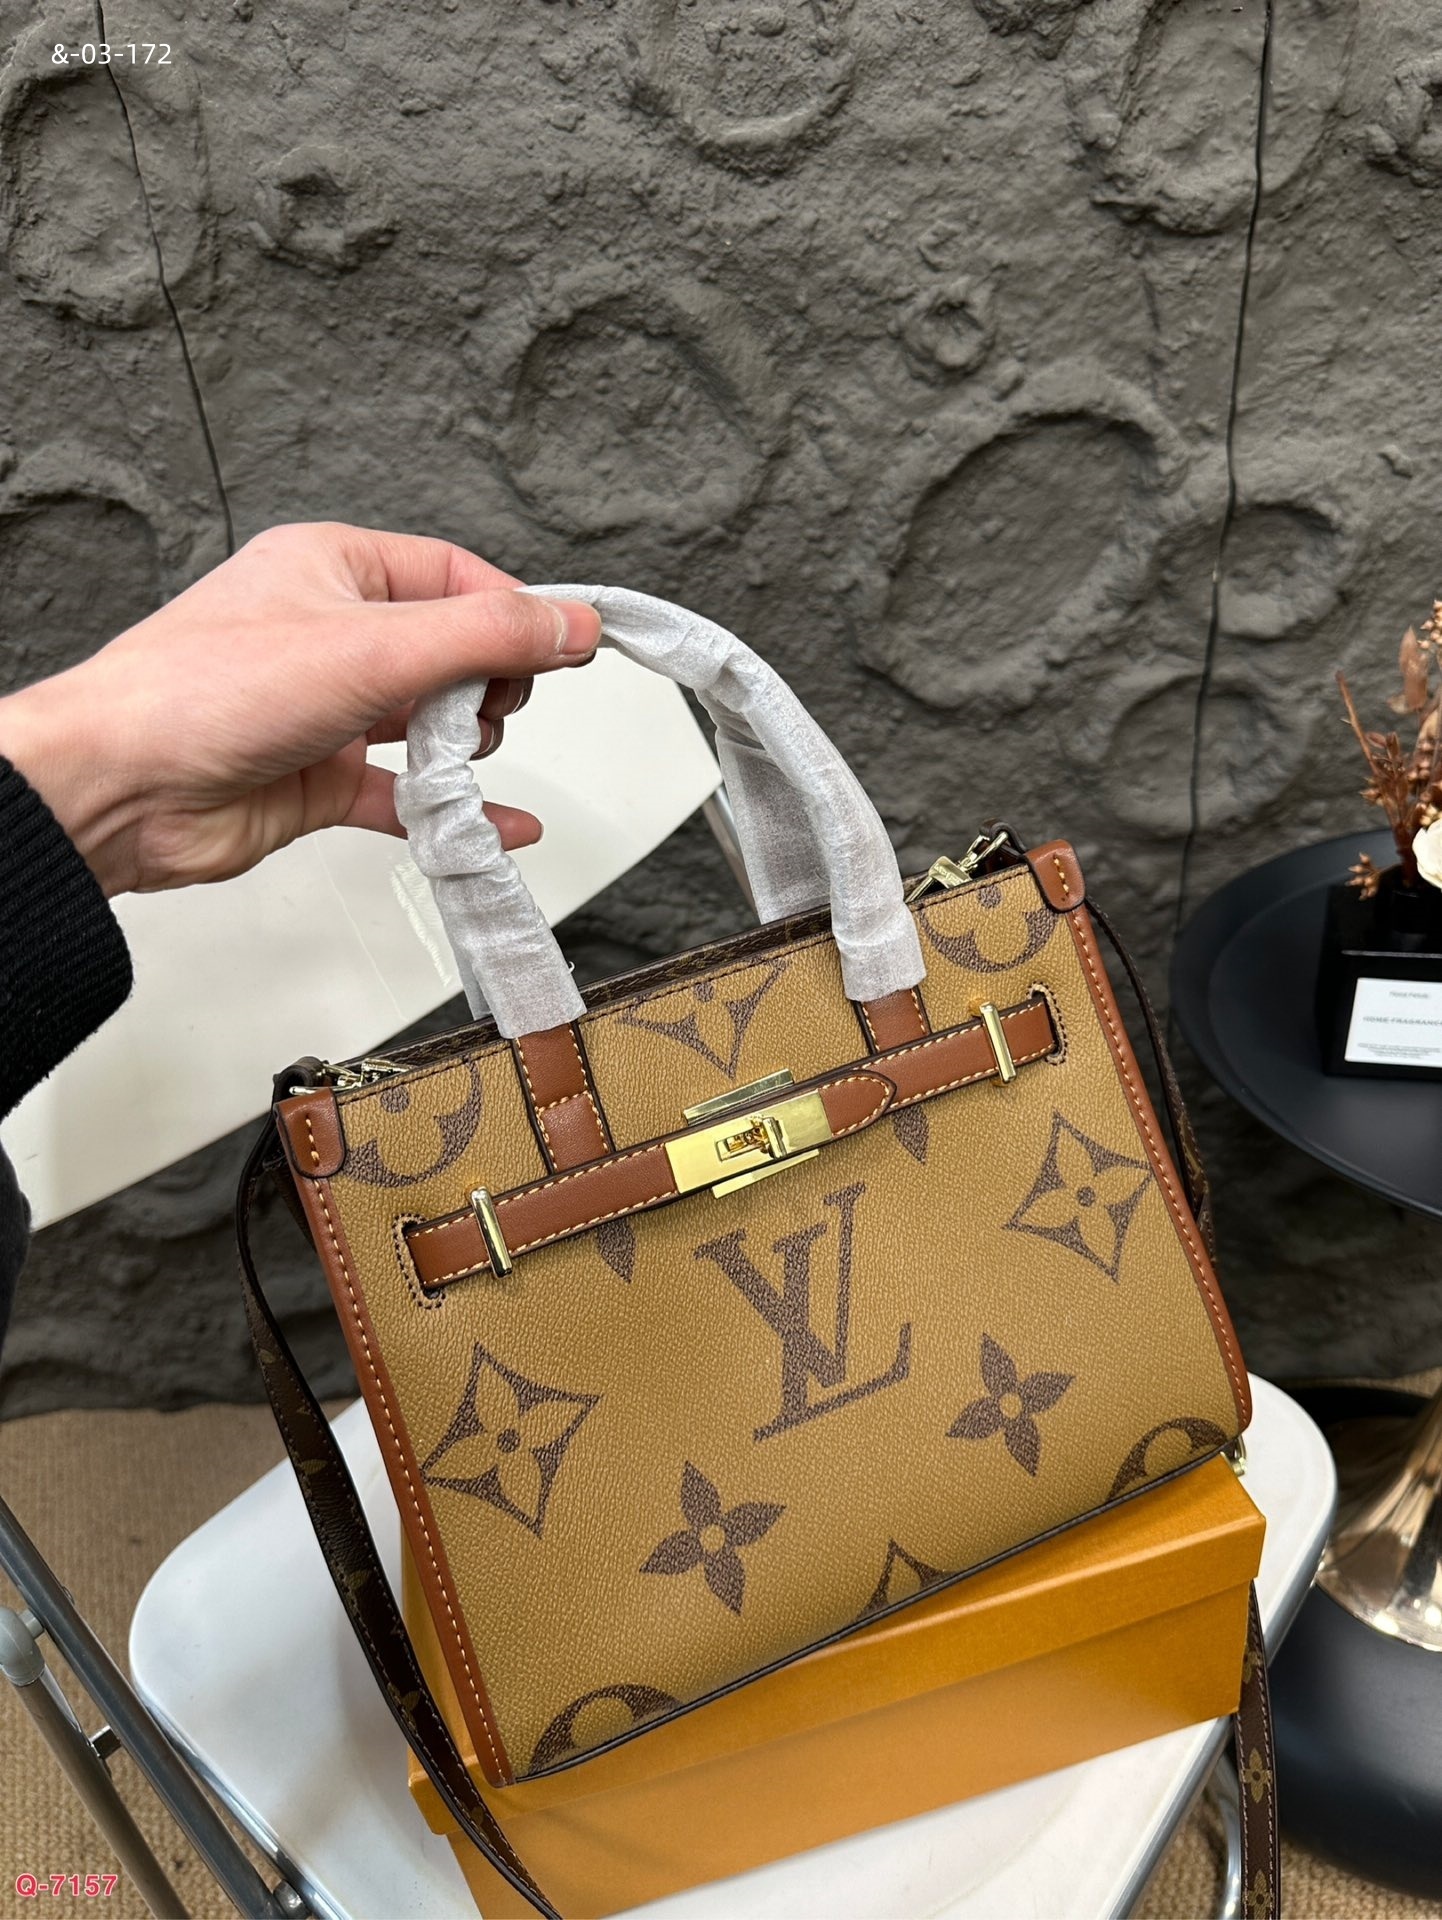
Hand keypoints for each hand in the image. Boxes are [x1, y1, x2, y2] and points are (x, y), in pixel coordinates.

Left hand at [0, 522, 599, 896]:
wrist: (121, 788)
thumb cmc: (205, 693)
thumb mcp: (375, 647)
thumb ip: (487, 636)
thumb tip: (571, 622)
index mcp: (333, 568)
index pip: (454, 576)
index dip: (512, 613)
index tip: (567, 647)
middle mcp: (330, 633)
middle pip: (451, 651)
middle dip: (485, 686)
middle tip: (485, 708)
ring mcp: (326, 709)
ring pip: (431, 723)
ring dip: (464, 749)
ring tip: (458, 761)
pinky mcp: (319, 778)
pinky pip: (408, 794)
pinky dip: (453, 812)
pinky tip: (496, 825)